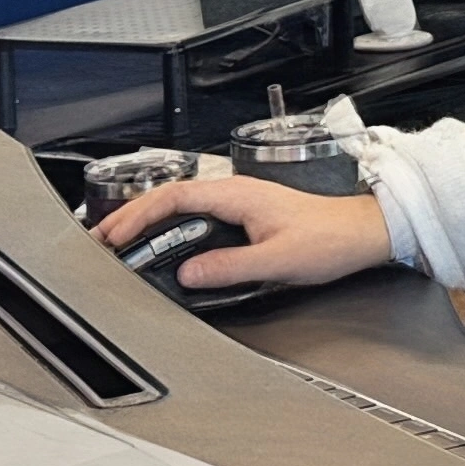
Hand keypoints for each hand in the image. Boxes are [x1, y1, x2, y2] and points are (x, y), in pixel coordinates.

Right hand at [88, 176, 389, 293]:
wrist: (362, 232)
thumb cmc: (330, 239)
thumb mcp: (278, 259)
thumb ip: (230, 266)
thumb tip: (188, 272)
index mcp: (237, 194)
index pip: (174, 197)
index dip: (138, 215)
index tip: (113, 234)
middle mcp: (235, 192)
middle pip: (170, 198)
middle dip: (132, 216)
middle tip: (102, 239)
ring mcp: (240, 203)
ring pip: (182, 206)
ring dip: (150, 222)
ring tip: (123, 242)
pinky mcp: (246, 216)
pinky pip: (197, 216)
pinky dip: (171, 227)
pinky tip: (163, 243)